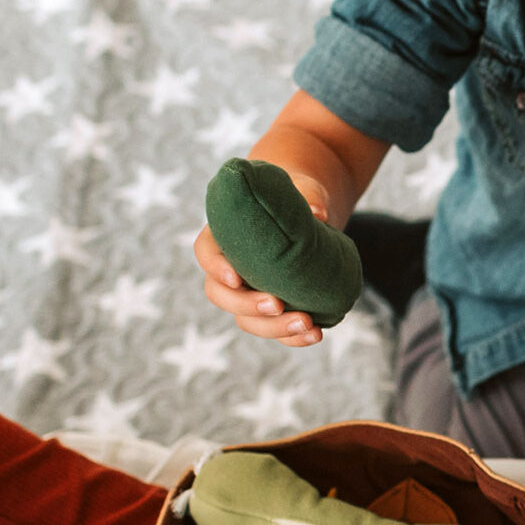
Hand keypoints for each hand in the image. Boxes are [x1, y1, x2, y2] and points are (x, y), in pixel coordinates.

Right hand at [192, 173, 329, 347]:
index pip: (206, 254)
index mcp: (223, 236)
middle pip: (221, 296)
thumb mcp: (302, 187)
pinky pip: (274, 330)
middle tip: (277, 305)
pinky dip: (293, 337)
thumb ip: (307, 197)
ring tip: (308, 324)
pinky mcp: (271, 309)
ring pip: (246, 320)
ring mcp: (248, 293)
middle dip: (247, 305)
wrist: (311, 213)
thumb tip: (318, 214)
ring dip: (274, 328)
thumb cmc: (297, 195)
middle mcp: (229, 269)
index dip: (216, 268)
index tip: (235, 277)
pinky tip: (316, 334)